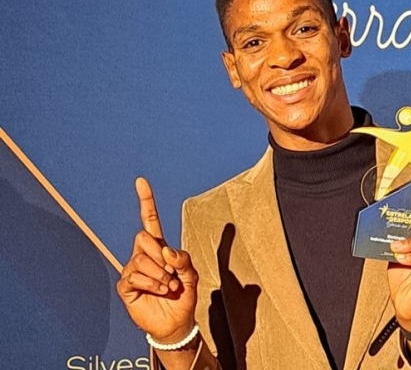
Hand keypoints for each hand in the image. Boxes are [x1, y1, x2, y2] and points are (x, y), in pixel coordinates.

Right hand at [117, 177, 198, 343]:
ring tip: (168, 286)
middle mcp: (143, 255)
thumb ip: (183, 259)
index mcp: (159, 248)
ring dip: (160, 274)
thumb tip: (165, 250)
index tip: (141, 182)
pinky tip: (158, 291)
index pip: (150, 220)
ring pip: (140, 259)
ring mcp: (133, 270)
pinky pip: (134, 276)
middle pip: (143, 237)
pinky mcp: (126, 286)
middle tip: (171, 272)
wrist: (176, 322)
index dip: (146, 201)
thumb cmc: (184, 295)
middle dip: (160, 255)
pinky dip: (151, 283)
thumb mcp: (192, 275)